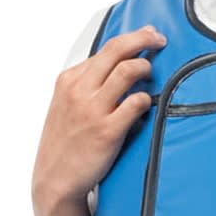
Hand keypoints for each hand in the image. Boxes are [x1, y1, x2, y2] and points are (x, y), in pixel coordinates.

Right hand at [31, 25, 166, 210]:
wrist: (55, 179)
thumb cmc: (65, 144)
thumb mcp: (65, 106)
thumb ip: (86, 86)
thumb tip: (115, 69)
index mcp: (69, 80)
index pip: (105, 49)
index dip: (131, 39)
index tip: (147, 36)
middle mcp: (79, 90)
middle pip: (116, 50)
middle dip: (143, 38)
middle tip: (160, 39)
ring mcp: (93, 110)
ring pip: (127, 71)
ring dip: (146, 67)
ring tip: (153, 74)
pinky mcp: (107, 131)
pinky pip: (135, 103)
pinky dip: (146, 98)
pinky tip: (148, 103)